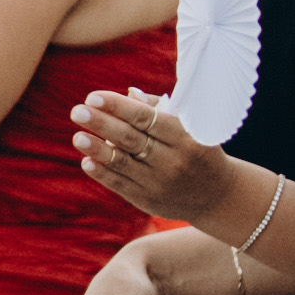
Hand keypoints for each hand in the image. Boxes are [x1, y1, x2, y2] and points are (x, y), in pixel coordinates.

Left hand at [74, 88, 234, 223]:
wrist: (217, 196)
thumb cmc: (198, 150)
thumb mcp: (190, 127)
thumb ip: (160, 109)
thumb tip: (130, 94)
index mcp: (184, 137)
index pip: (145, 118)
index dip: (118, 107)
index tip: (93, 97)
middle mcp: (173, 160)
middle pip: (131, 139)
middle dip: (102, 124)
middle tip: (77, 111)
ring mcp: (160, 183)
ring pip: (123, 163)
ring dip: (98, 149)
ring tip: (78, 137)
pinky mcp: (149, 200)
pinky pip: (121, 185)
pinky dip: (103, 173)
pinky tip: (87, 161)